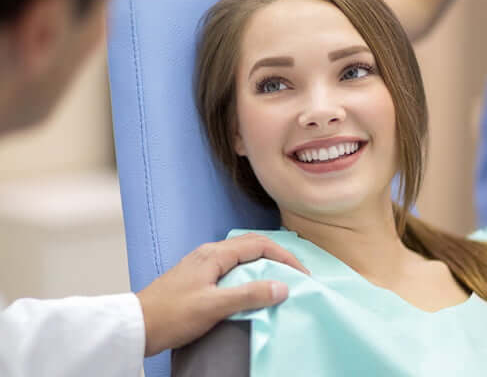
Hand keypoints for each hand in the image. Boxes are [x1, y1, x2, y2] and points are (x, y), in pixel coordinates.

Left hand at [136, 232, 309, 355]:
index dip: (284, 256)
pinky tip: (251, 285)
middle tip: (295, 273)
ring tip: (279, 278)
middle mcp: (209, 252)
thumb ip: (248, 295)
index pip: (259, 244)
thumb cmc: (173, 314)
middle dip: (276, 255)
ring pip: (241, 255)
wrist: (137, 324)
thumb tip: (282, 286)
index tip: (301, 273)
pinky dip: (249, 271)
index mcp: (215, 254)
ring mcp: (202, 262)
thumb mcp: (214, 306)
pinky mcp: (198, 274)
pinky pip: (231, 265)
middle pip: (251, 245)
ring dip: (263, 263)